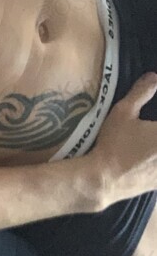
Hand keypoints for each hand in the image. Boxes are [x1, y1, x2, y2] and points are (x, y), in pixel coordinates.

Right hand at [88, 72, 156, 209]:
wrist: (103, 179)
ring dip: (154, 148)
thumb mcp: (122, 113)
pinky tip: (146, 161)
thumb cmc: (113, 144)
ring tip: (147, 145)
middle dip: (154, 133)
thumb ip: (141, 93)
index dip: (156, 122)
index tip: (150, 124)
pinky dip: (154, 164)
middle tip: (148, 132)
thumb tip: (153, 76)